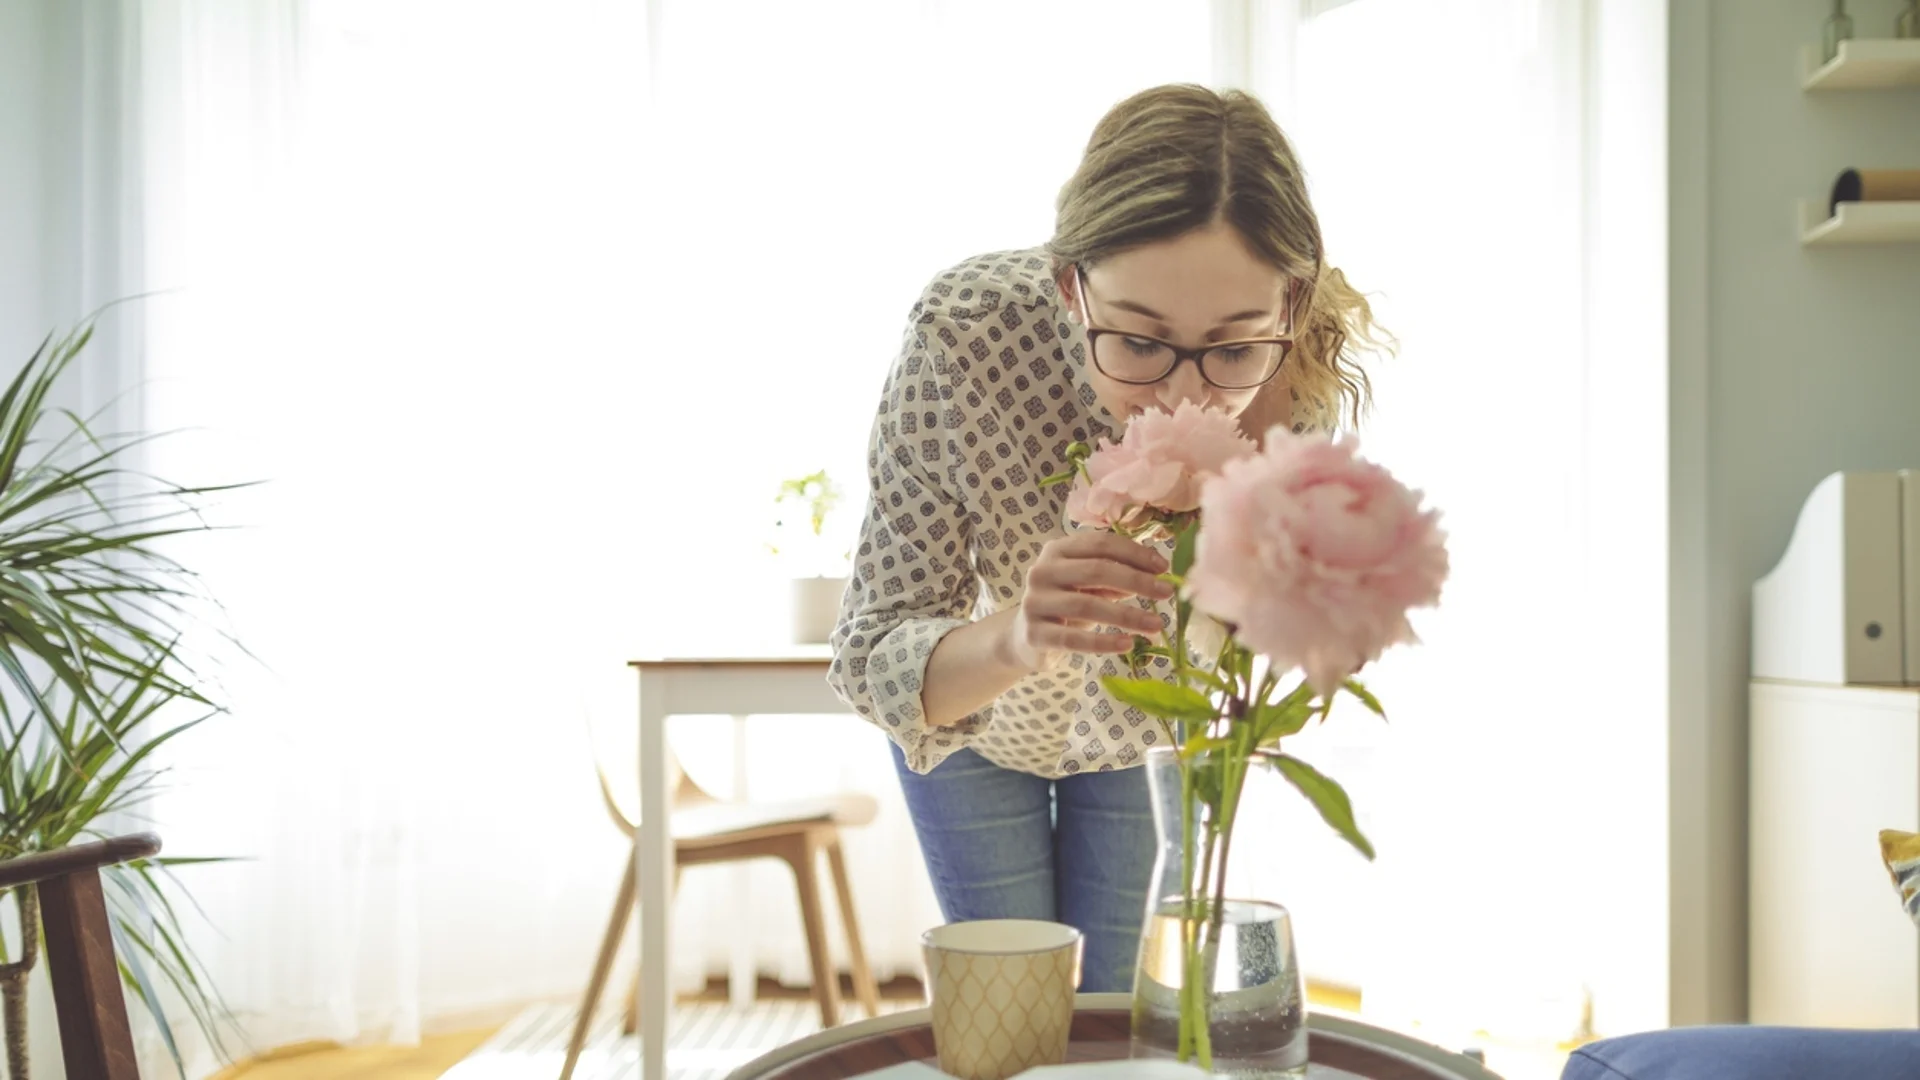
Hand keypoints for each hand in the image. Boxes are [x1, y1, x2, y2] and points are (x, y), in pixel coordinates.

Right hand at [1003, 531, 1174, 672]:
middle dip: (1136, 581)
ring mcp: (1034, 602)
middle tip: (1167, 593)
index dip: (1134, 553)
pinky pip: (1073, 639)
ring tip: (1155, 626)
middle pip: (1096, 570)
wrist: (1026, 637)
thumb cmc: (1067, 603)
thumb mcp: (1088, 584)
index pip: (1100, 544)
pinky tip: (1127, 644)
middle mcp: (1042, 571)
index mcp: (1057, 550)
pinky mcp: (1034, 633)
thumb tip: (1158, 573)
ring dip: (1126, 615)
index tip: (1164, 567)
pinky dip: (1103, 642)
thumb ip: (1115, 574)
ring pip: (1087, 605)